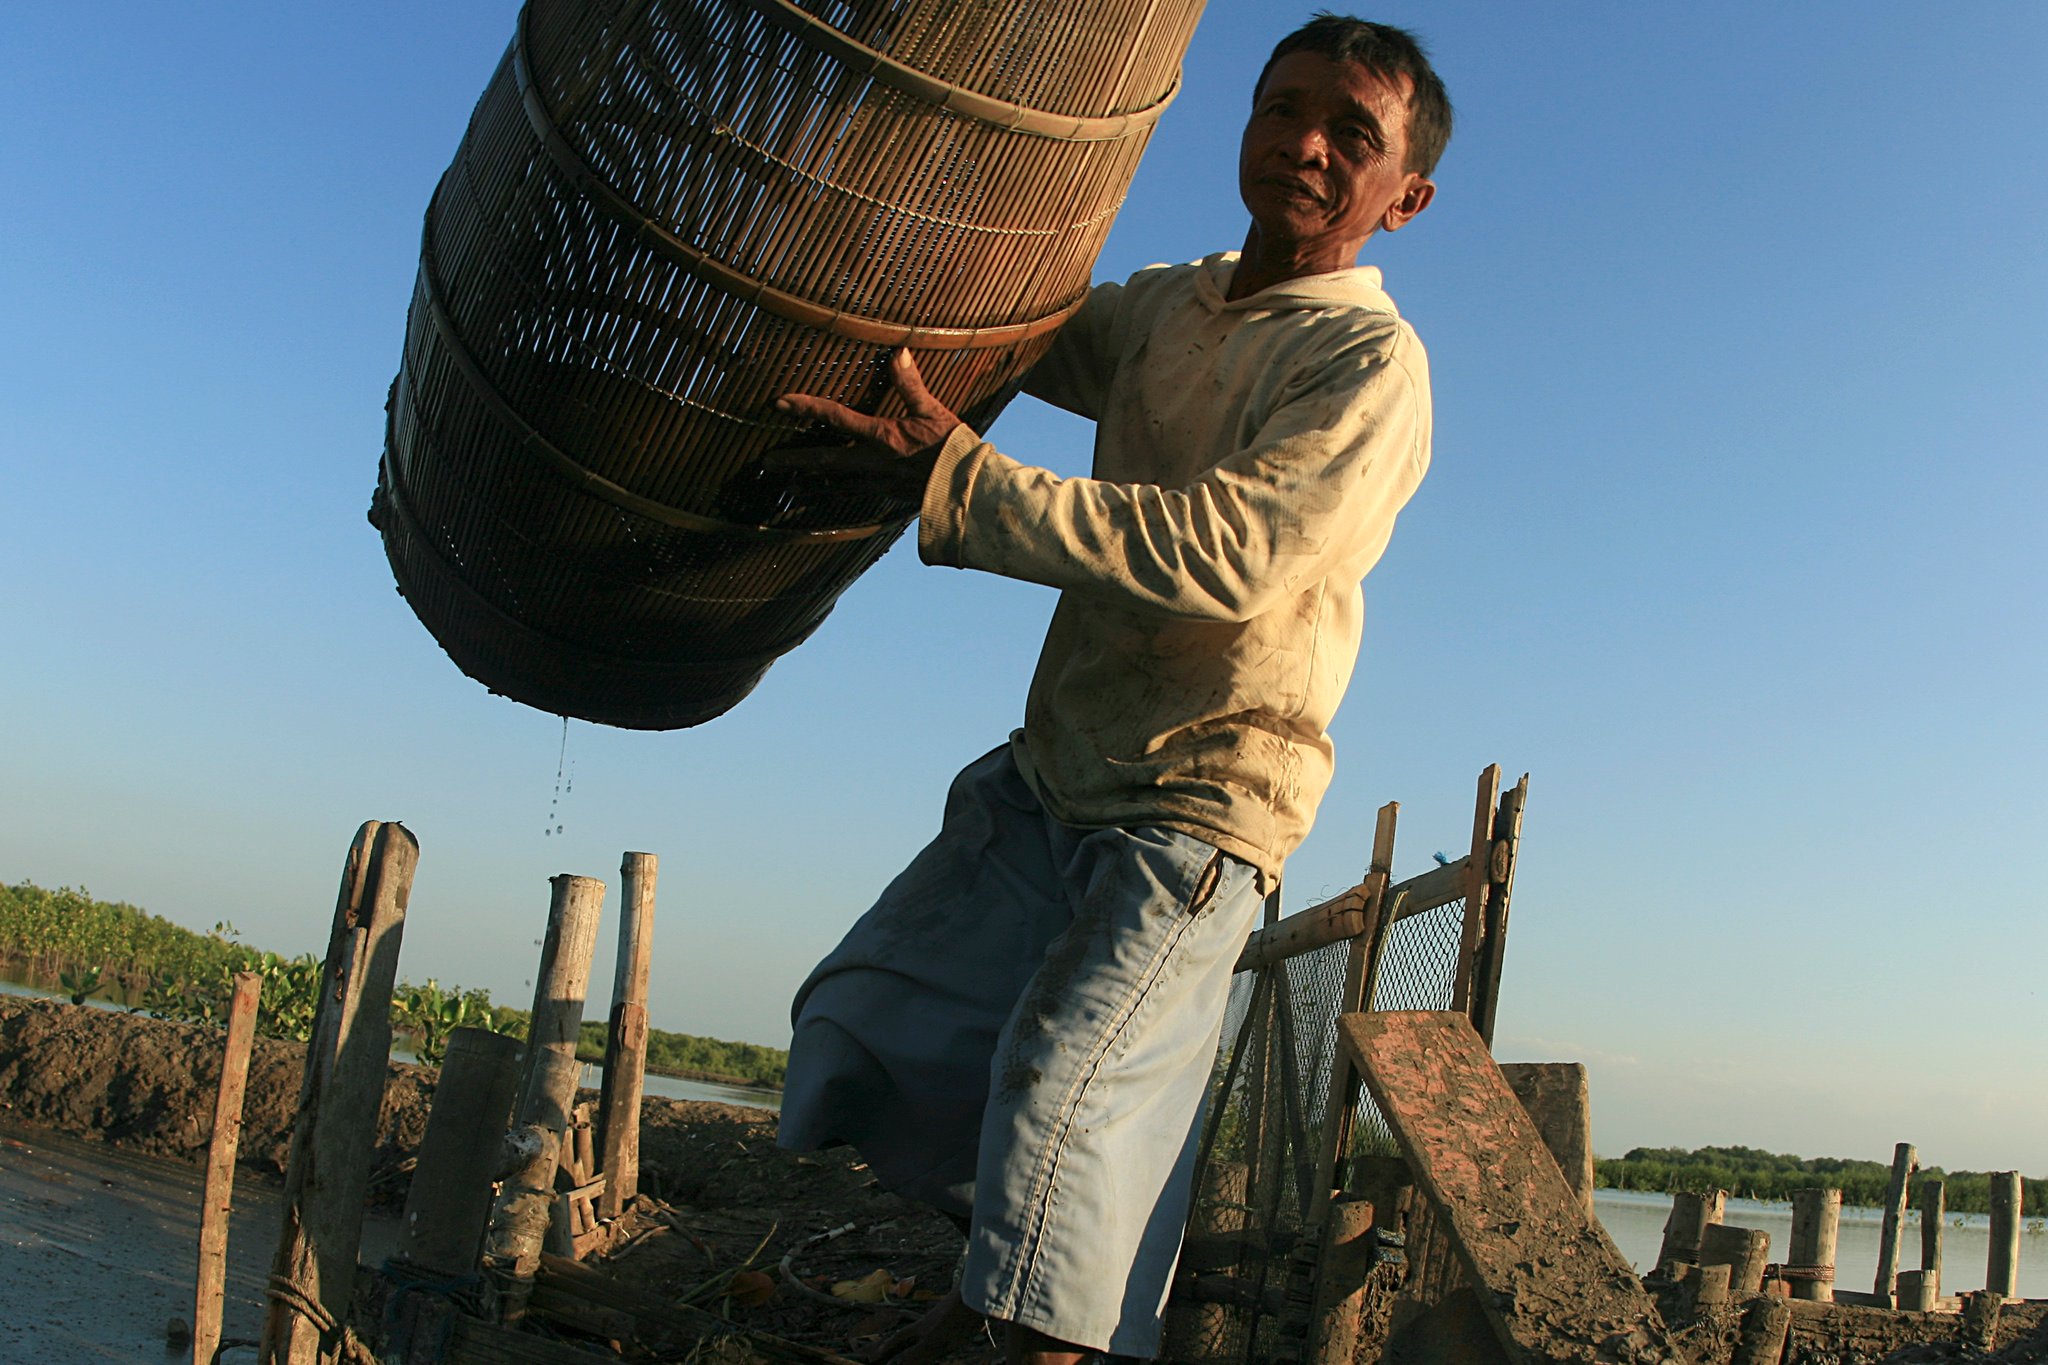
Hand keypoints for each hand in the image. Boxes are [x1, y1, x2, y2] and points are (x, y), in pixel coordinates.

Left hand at [773, 349, 959, 501]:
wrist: (968, 489)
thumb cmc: (952, 449)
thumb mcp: (933, 411)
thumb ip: (911, 384)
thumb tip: (899, 352)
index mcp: (881, 437)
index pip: (836, 417)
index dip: (807, 408)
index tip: (780, 403)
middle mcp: (873, 462)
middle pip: (825, 460)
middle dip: (795, 460)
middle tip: (766, 463)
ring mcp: (878, 483)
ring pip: (836, 484)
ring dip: (810, 483)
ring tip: (789, 486)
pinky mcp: (888, 496)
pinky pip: (855, 495)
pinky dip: (837, 495)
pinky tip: (828, 495)